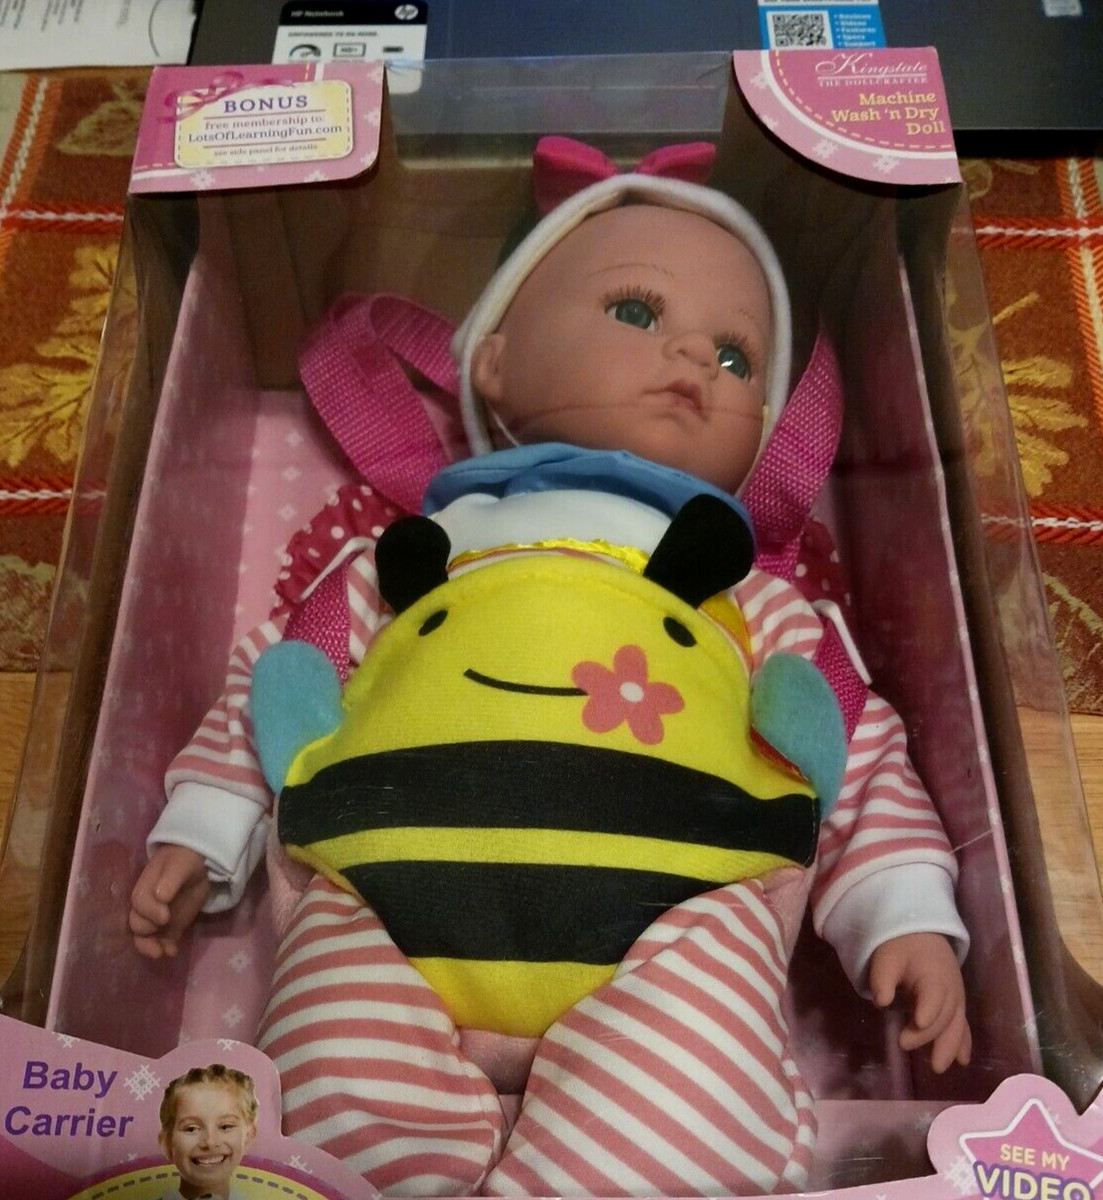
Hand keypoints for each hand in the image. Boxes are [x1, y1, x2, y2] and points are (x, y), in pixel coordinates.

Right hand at [129, 845, 209, 958]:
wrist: (196, 863)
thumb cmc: (183, 861)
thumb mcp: (179, 865)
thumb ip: (170, 880)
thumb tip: (160, 897)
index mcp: (143, 890)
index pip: (140, 905)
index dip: (150, 913)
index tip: (165, 917)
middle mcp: (146, 908)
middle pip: (138, 925)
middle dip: (146, 934)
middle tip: (162, 930)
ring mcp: (158, 919)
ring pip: (146, 937)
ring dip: (152, 947)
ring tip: (162, 953)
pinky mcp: (171, 927)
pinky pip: (164, 940)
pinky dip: (167, 948)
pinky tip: (173, 952)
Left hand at [869, 932, 971, 1073]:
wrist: (921, 935)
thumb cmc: (901, 948)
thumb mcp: (887, 958)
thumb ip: (883, 979)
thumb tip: (881, 1001)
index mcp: (934, 975)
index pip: (933, 994)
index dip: (928, 1008)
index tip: (918, 1022)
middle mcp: (951, 989)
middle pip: (943, 1015)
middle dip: (927, 1033)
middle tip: (903, 1044)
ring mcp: (956, 998)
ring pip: (957, 1025)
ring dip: (949, 1046)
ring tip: (937, 1066)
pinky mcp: (956, 1005)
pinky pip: (963, 1025)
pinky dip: (963, 1042)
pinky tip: (962, 1061)